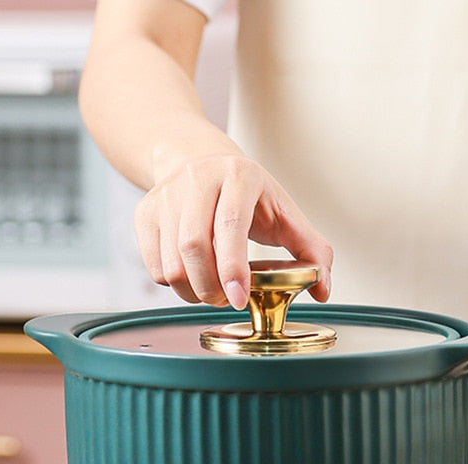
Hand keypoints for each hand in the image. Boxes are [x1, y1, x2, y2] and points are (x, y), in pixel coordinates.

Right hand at [133, 153, 332, 307]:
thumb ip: (312, 251)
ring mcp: (166, 195)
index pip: (230, 225)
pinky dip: (174, 285)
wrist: (197, 160)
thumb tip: (323, 289)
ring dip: (192, 292)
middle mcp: (198, 179)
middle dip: (211, 287)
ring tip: (211, 291)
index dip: (233, 268)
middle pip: (193, 247)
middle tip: (226, 299)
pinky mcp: (145, 213)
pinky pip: (154, 266)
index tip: (239, 299)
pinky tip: (192, 277)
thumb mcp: (285, 214)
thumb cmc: (248, 195)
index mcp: (239, 176)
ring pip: (171, 263)